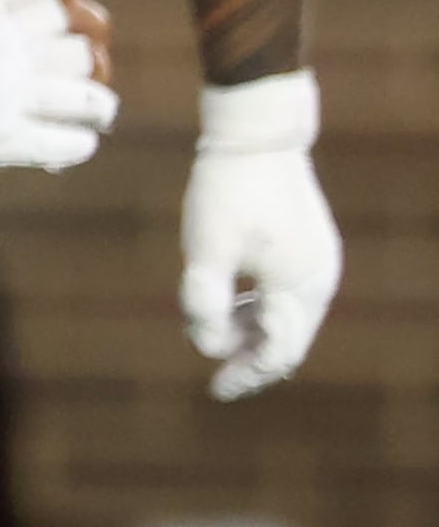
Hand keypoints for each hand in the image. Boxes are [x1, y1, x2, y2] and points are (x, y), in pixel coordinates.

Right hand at [0, 0, 116, 190]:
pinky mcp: (6, 145)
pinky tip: (70, 143)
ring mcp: (8, 103)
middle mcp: (6, 59)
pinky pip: (71, 144)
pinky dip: (79, 144)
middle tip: (92, 84)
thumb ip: (6, 2)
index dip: (89, 22)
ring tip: (94, 116)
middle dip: (97, 70)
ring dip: (99, 109)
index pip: (66, 11)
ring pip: (89, 101)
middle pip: (84, 56)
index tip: (91, 37)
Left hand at [182, 72, 339, 399]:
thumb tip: (210, 348)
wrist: (257, 136)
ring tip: (219, 338)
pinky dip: (263, 308)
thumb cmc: (227, 192)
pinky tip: (234, 307)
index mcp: (299, 287)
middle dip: (254, 362)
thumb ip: (206, 304)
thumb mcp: (206, 251)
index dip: (246, 374)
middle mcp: (319, 280)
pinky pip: (290, 293)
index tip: (215, 390)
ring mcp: (320, 262)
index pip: (278, 352)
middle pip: (289, 340)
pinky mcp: (311, 247)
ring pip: (290, 317)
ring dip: (256, 334)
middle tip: (220, 382)